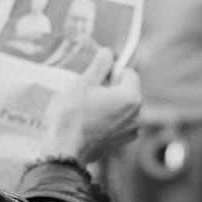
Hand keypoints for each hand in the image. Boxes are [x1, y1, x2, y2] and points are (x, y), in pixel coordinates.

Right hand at [37, 48, 139, 165]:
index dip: (112, 71)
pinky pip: (118, 122)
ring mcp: (130, 130)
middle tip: (87, 92)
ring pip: (121, 107)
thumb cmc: (72, 114)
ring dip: (108, 103)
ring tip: (86, 108)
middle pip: (126, 90)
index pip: (129, 73)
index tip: (95, 76)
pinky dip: (107, 118)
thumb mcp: (83, 82)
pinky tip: (89, 121)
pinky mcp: (121, 142)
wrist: (64, 149)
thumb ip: (100, 65)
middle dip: (110, 88)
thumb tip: (108, 53)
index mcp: (131, 98)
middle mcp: (137, 115)